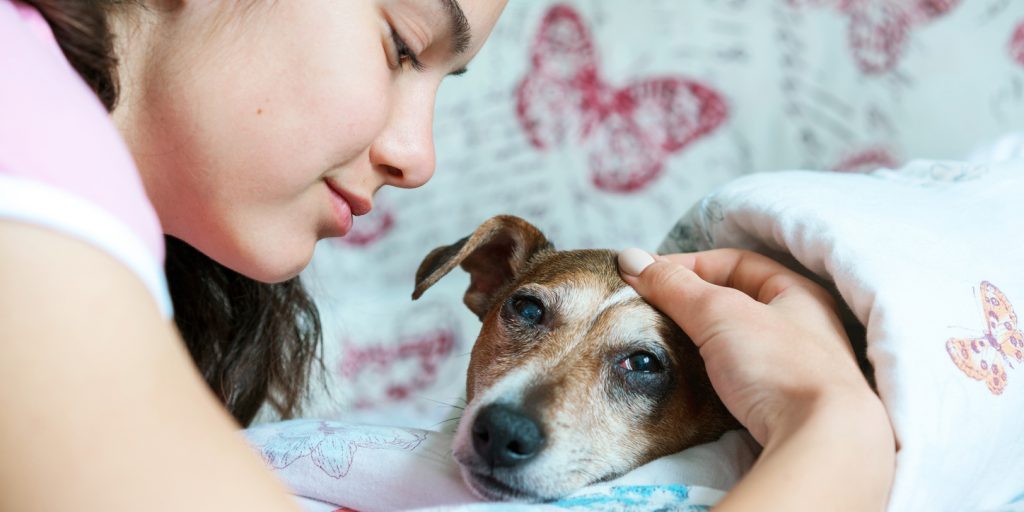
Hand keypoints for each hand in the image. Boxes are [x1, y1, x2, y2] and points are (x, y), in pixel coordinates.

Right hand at [617, 248, 878, 445]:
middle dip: (689, 301)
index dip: (688, 265)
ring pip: (733, 339)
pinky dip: (709, 370)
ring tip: (659, 341)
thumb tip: (631, 258)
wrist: (820, 442)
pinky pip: (737, 375)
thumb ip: (674, 285)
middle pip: (733, 300)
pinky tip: (687, 376)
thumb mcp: (719, 313)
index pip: (734, 262)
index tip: (646, 277)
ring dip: (696, 338)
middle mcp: (802, 326)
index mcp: (798, 293)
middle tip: (647, 308)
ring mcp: (793, 367)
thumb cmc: (779, 366)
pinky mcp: (781, 404)